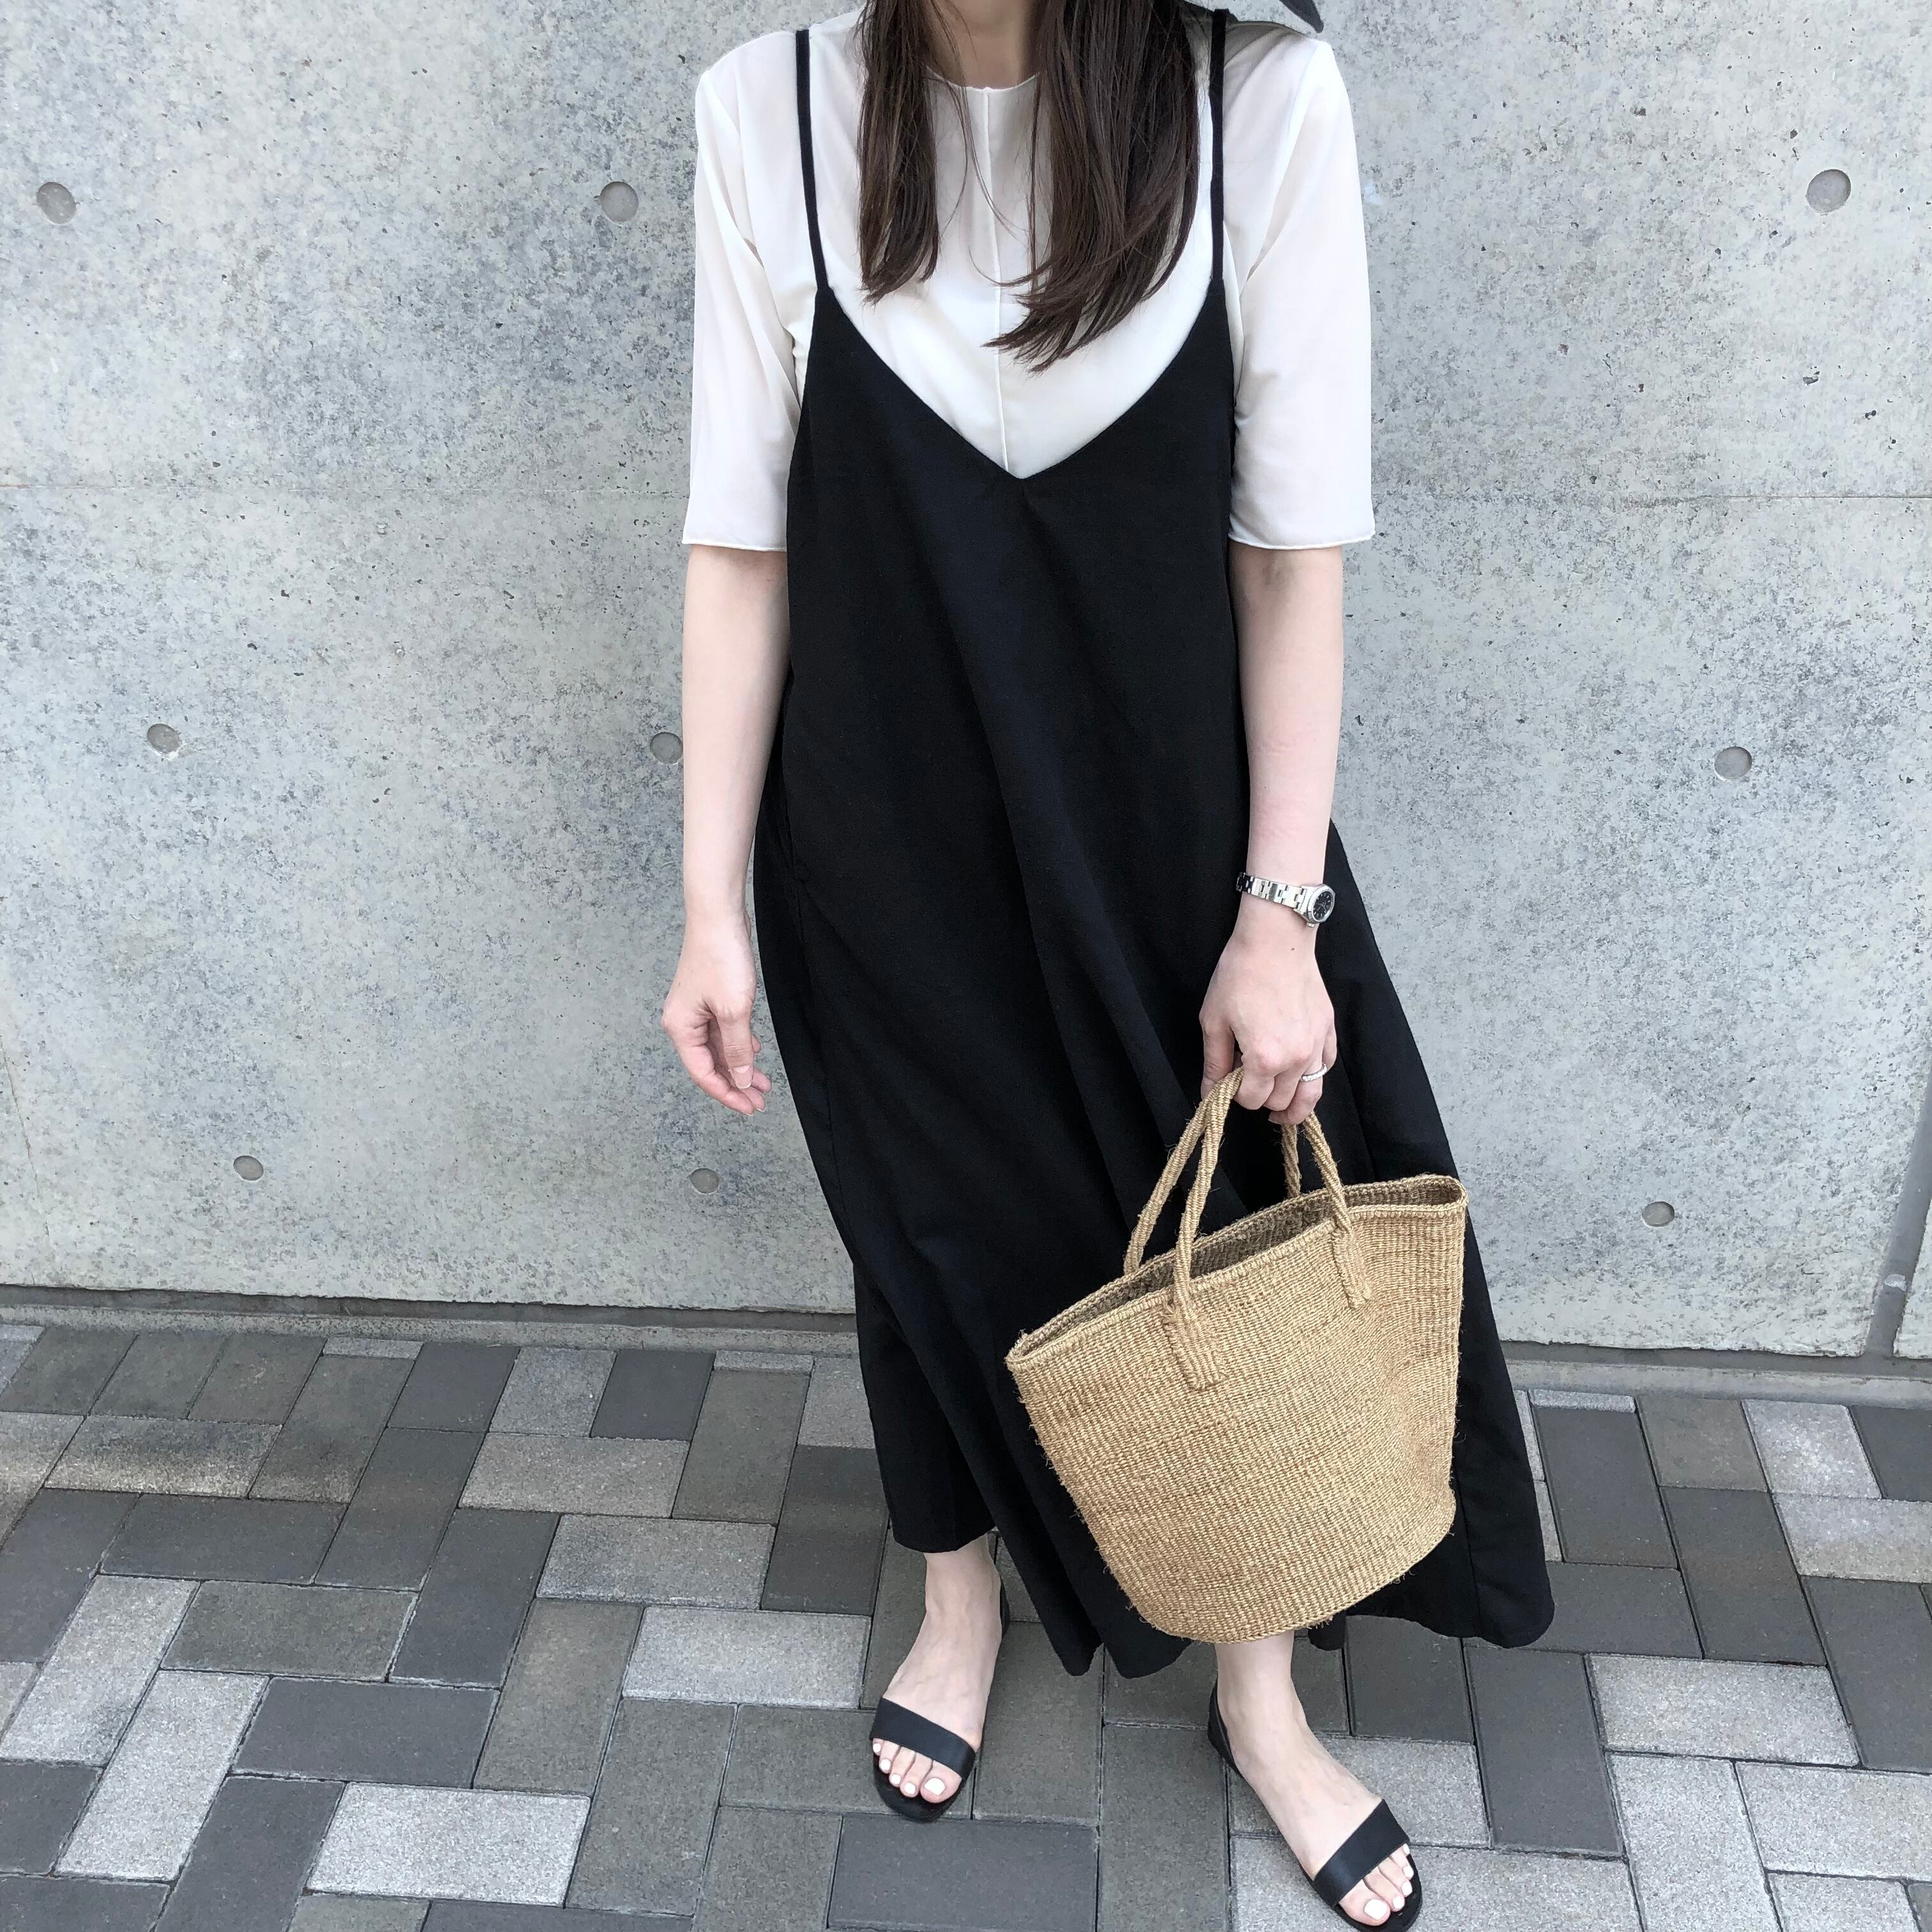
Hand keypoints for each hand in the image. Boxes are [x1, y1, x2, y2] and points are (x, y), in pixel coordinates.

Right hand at [662, 912, 775, 1115]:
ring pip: (718, 1048)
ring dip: (740, 1066)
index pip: (703, 1073)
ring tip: (763, 1084)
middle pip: (710, 1064)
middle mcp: (683, 1022)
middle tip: (759, 1102)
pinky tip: (755, 1051)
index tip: (750, 1107)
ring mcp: (695, 1010)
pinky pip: (722, 1031)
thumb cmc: (721, 958)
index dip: (727, 1094)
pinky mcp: (708, 998)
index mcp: (680, 1029)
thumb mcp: (734, 1011)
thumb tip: (741, 1080)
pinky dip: (738, 1044)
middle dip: (736, 1084)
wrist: (718, 916)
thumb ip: (737, 1050)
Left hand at [1199, 901, 1335, 1127]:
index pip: (1252, 1100)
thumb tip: (1210, 1091)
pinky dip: (1313, 1078)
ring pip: (1311, 1094)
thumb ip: (1215, 1062)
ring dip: (1294, 1104)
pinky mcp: (1328, 1030)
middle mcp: (1296, 1058)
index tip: (1229, 1082)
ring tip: (1283, 1113)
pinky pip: (1326, 1068)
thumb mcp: (1214, 1020)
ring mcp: (1316, 1045)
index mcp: (1265, 1058)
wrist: (1275, 940)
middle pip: (1281, 1101)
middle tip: (1249, 1083)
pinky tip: (1301, 1076)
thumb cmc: (1240, 975)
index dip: (1236, 1095)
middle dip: (1262, 1099)